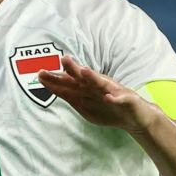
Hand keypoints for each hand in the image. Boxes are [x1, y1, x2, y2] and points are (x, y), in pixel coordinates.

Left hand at [35, 59, 155, 132]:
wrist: (136, 117)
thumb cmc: (109, 109)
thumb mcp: (85, 106)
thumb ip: (71, 96)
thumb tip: (53, 88)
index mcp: (88, 89)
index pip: (69, 84)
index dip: (56, 80)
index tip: (40, 74)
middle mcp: (99, 87)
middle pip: (83, 78)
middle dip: (72, 69)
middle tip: (62, 59)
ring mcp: (113, 92)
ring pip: (101, 84)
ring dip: (92, 77)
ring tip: (83, 70)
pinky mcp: (126, 100)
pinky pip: (119, 99)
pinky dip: (114, 98)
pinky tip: (107, 97)